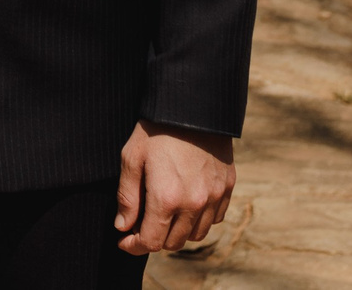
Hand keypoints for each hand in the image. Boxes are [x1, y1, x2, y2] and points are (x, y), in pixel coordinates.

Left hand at [116, 121, 234, 253]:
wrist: (193, 104)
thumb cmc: (156, 129)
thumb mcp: (131, 158)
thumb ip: (127, 197)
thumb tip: (123, 227)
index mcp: (166, 198)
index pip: (151, 242)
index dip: (134, 246)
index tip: (124, 240)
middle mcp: (194, 203)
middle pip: (173, 243)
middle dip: (154, 239)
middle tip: (141, 225)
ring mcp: (214, 197)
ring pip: (196, 234)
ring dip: (178, 232)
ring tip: (164, 215)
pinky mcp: (228, 187)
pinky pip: (215, 218)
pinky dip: (200, 219)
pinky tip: (187, 204)